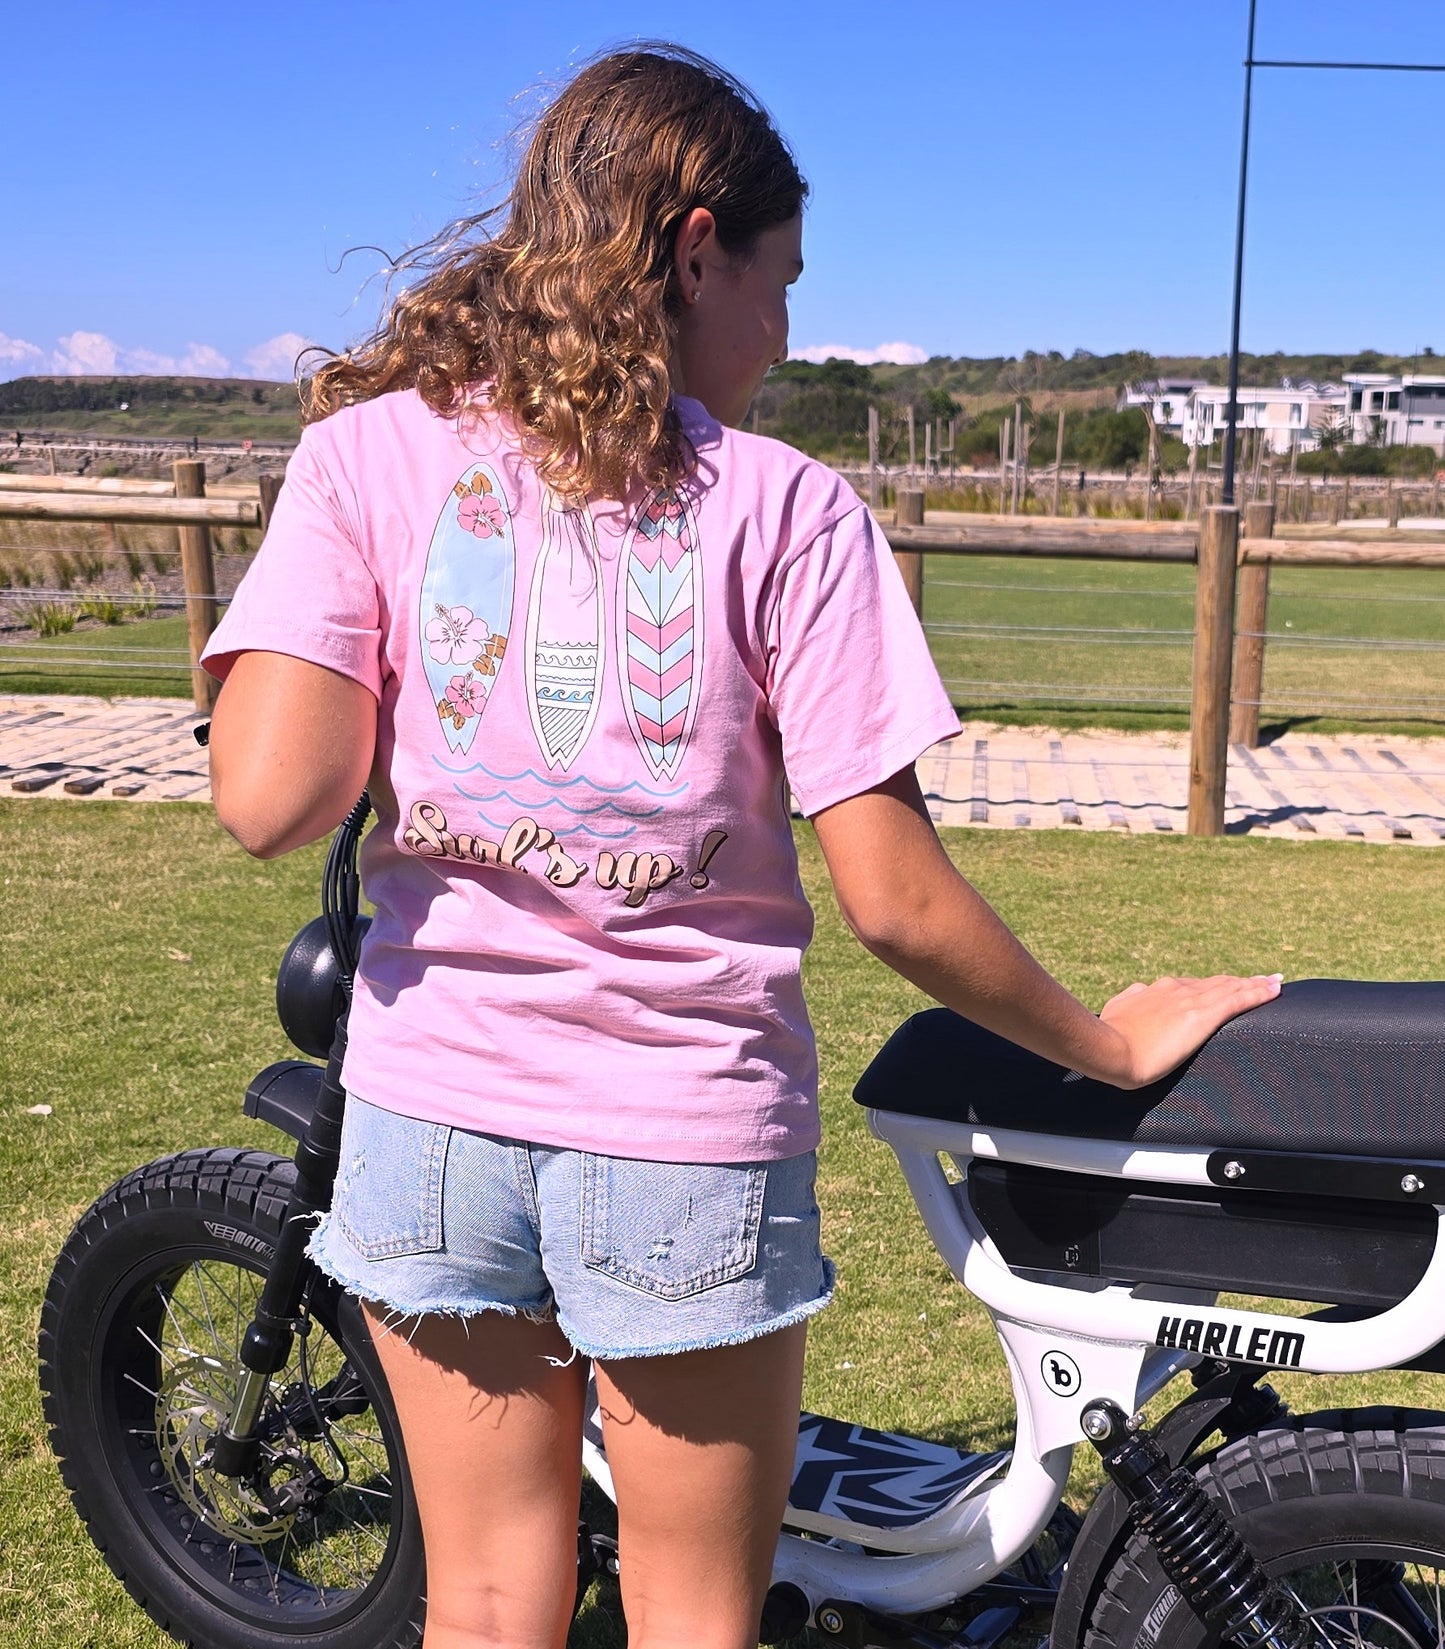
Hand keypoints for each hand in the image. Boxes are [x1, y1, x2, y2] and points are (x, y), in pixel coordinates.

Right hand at [1091, 973, 1282, 1089]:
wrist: (1110, 1048)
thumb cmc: (1110, 1036)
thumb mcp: (1118, 1010)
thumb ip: (1130, 1000)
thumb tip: (1137, 991)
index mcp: (1157, 990)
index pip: (1194, 985)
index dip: (1214, 985)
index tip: (1228, 984)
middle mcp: (1177, 990)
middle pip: (1217, 983)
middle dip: (1240, 982)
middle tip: (1264, 980)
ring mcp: (1191, 1001)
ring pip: (1231, 988)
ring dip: (1255, 984)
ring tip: (1275, 983)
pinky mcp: (1203, 1016)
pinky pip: (1237, 1001)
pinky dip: (1258, 994)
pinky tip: (1274, 991)